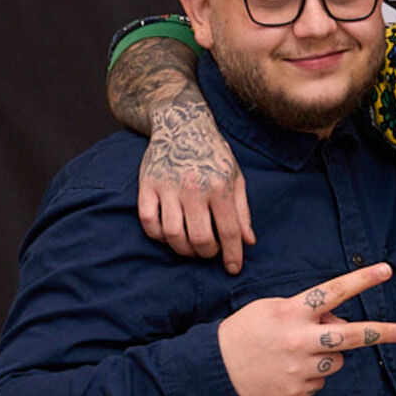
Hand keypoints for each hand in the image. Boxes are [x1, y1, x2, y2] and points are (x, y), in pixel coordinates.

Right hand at [140, 100, 254, 272]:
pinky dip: (158, 236)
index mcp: (220, 187)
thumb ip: (242, 211)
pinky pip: (148, 221)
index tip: (233, 269)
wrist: (182, 126)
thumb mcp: (236, 178)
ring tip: (191, 248)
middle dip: (207, 254)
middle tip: (210, 253)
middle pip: (199, 237)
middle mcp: (194, 188)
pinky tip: (169, 236)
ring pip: (172, 234)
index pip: (228, 231)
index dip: (232, 254)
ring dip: (183, 249)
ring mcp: (168, 187)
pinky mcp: (147, 185)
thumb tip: (248, 242)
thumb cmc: (214, 154)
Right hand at [217, 263, 395, 395]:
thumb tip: (341, 322)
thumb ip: (308, 311)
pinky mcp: (297, 391)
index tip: (386, 270)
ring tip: (294, 354)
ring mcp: (300, 369)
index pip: (333, 291)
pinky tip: (285, 371)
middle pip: (352, 335)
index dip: (361, 280)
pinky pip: (320, 381)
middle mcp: (299, 340)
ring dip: (326, 355)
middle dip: (383, 332)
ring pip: (337, 360)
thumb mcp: (271, 309)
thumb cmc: (244, 332)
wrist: (211, 371)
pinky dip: (310, 376)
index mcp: (291, 313)